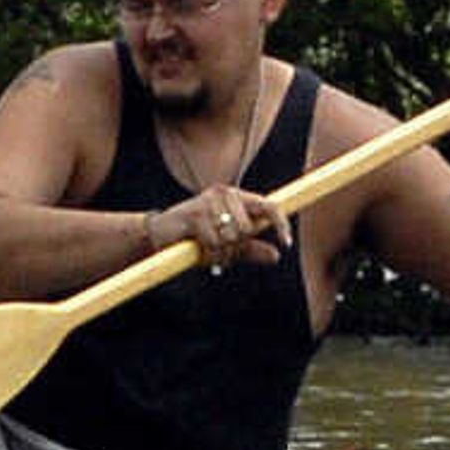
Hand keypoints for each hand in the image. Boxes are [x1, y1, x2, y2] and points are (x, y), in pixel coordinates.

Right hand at [169, 185, 284, 268]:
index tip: (287, 243)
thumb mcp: (228, 247)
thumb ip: (251, 249)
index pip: (269, 206)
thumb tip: (277, 256)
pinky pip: (214, 242)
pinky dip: (209, 253)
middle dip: (236, 248)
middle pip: (248, 229)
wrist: (161, 237)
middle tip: (219, 251)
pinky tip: (198, 249)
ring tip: (207, 249)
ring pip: (231, 237)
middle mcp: (226, 193)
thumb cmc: (197, 240)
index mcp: (238, 198)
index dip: (281, 224)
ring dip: (221, 252)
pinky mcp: (195, 213)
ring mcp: (210, 201)